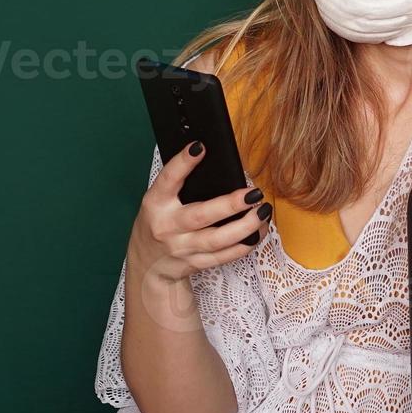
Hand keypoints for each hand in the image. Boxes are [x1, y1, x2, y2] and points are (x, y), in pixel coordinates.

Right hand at [128, 142, 271, 283]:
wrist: (148, 265)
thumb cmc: (159, 224)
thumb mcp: (158, 201)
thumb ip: (179, 184)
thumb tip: (209, 157)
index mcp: (156, 204)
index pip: (168, 180)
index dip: (182, 163)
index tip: (200, 147)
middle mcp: (168, 227)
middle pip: (201, 215)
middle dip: (230, 205)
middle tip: (253, 193)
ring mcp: (182, 248)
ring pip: (218, 240)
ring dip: (246, 226)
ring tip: (263, 211)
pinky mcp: (196, 263)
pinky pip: (225, 256)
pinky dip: (246, 244)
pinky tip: (259, 230)